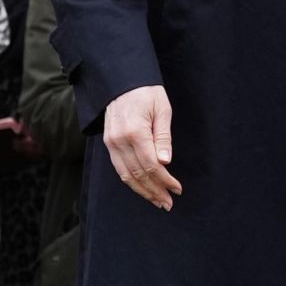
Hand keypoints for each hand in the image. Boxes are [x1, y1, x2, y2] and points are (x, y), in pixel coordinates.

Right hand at [104, 85, 180, 209]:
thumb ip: (163, 136)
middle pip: (138, 174)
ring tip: (158, 201)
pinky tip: (143, 188)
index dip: (165, 180)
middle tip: (168, 203)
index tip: (177, 189)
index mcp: (135, 131)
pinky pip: (119, 168)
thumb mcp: (162, 109)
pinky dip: (131, 181)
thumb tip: (165, 162)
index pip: (151, 165)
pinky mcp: (108, 144)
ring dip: (142, 191)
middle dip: (154, 191)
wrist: (122, 82)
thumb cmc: (147, 93)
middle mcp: (119, 141)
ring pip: (126, 175)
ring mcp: (111, 143)